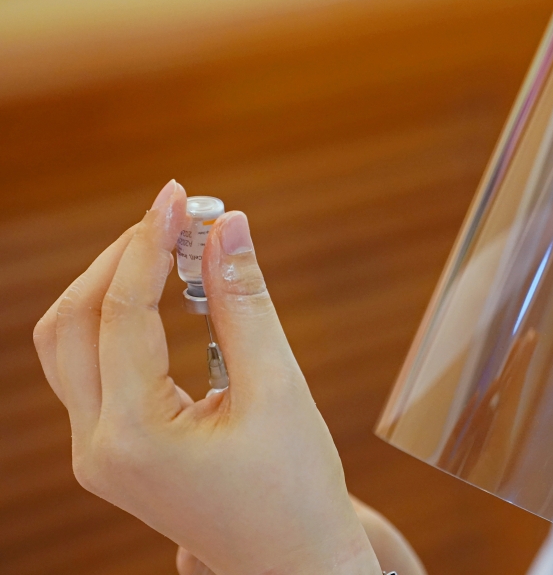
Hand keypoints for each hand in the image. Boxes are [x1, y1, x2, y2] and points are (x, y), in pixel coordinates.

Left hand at [33, 180, 380, 574]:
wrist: (294, 564)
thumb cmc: (297, 488)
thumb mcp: (278, 389)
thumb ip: (245, 303)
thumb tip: (228, 227)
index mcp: (133, 436)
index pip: (123, 313)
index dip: (149, 244)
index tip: (179, 198)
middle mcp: (96, 447)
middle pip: (72, 323)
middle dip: (119, 260)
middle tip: (173, 218)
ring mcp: (97, 453)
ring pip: (71, 346)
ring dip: (111, 288)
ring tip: (165, 247)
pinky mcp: (113, 452)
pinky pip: (93, 370)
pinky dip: (120, 322)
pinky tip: (163, 295)